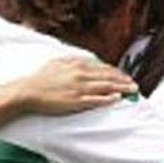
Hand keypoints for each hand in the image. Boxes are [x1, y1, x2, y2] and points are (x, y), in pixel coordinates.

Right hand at [15, 57, 137, 114]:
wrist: (28, 91)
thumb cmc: (41, 78)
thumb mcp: (58, 63)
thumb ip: (73, 61)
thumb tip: (86, 61)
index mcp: (77, 65)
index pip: (102, 68)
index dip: (115, 72)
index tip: (124, 75)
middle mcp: (80, 75)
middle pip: (108, 77)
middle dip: (123, 80)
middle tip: (135, 84)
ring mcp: (79, 88)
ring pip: (105, 87)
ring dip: (121, 89)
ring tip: (132, 91)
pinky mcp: (75, 101)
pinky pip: (95, 100)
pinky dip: (107, 99)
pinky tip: (117, 99)